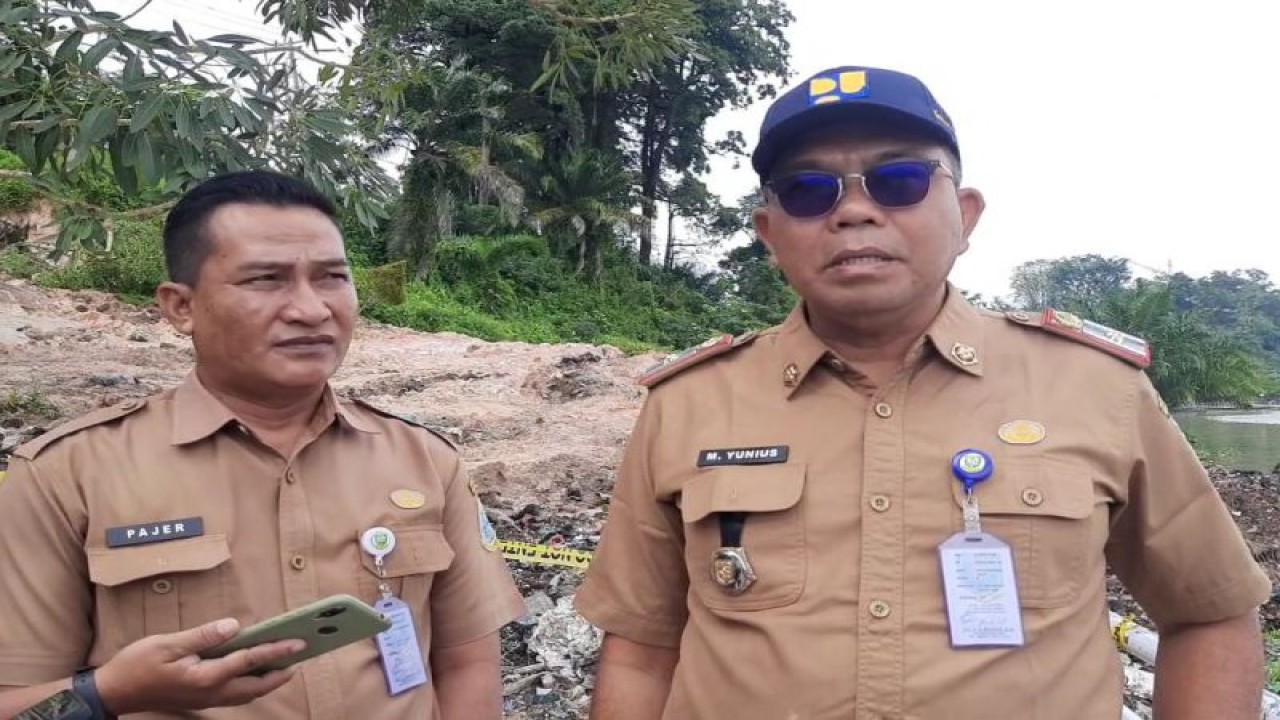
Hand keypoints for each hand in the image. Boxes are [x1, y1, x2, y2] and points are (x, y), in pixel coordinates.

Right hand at [93, 618, 304, 714]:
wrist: (115, 692)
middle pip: (257, 685)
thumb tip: (234, 627)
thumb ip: (203, 636)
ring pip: (248, 693)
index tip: (299, 643)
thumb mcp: (168, 644)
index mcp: (205, 677)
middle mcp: (211, 693)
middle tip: (303, 654)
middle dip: (282, 671)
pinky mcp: (202, 700)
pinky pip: (236, 695)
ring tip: (287, 663)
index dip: (276, 651)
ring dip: (270, 680)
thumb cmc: (138, 665)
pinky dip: (253, 685)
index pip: (249, 661)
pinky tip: (257, 673)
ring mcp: (207, 700)